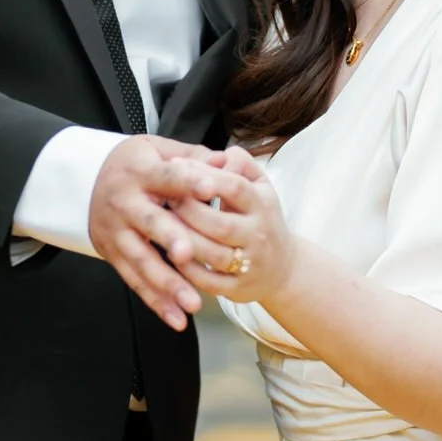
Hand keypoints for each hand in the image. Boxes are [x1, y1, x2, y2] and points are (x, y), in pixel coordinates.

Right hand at [89, 136, 236, 330]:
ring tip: (193, 303)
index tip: (210, 188)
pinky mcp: (112, 254)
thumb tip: (225, 160)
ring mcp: (116, 231)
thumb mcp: (156, 148)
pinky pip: (134, 280)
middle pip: (150, 222)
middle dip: (170, 238)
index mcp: (140, 171)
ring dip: (167, 284)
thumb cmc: (132, 164)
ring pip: (142, 260)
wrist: (82, 180)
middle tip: (190, 253)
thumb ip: (191, 156)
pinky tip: (177, 318)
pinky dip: (155, 301)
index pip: (167, 175)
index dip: (187, 180)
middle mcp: (125, 203)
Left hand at [169, 147, 295, 305]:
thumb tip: (222, 153)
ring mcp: (250, 263)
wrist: (281, 267)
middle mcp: (258, 234)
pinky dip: (187, 271)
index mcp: (262, 204)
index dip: (203, 177)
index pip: (233, 187)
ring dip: (183, 241)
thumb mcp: (260, 185)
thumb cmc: (259, 217)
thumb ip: (241, 163)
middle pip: (219, 223)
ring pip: (212, 254)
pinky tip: (171, 255)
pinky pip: (209, 281)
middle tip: (162, 198)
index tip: (174, 166)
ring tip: (160, 226)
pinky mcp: (238, 288)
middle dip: (187, 210)